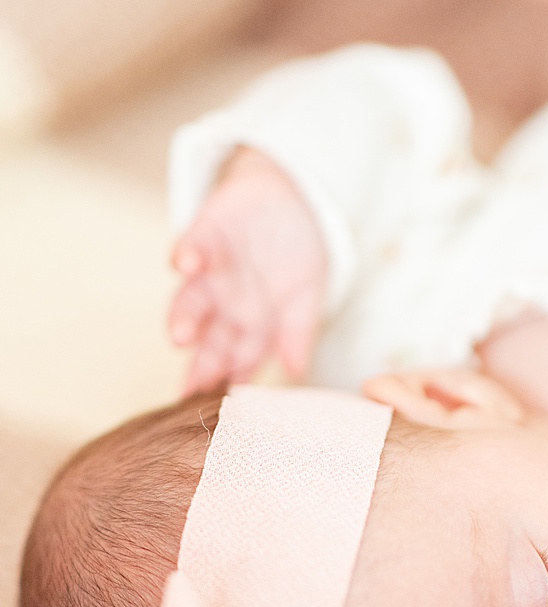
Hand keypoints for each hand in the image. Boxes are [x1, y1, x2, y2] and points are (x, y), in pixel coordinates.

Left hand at [168, 148, 326, 392]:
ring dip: (185, 316)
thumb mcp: (307, 297)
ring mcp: (212, 271)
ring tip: (181, 336)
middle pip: (209, 338)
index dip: (229, 381)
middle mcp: (225, 303)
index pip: (238, 360)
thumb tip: (297, 373)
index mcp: (249, 323)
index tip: (221, 407)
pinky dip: (187, 255)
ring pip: (191, 299)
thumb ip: (297, 332)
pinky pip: (191, 246)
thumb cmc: (298, 254)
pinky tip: (186, 265)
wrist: (291, 199)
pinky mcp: (204, 234)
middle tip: (192, 387)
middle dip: (201, 361)